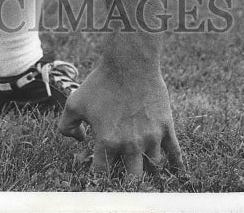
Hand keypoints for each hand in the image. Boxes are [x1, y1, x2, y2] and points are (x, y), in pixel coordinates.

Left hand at [58, 59, 183, 180]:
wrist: (129, 63)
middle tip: (120, 176)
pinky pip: (176, 155)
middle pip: (130, 179)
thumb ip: (66, 126)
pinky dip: (177, 167)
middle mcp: (130, 145)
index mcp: (107, 141)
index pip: (102, 174)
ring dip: (147, 170)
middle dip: (124, 180)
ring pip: (153, 168)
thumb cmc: (100, 82)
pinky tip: (177, 175)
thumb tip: (78, 141)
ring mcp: (151, 138)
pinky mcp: (166, 128)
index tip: (98, 173)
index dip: (97, 175)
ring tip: (143, 171)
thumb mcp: (74, 102)